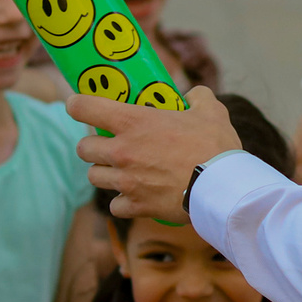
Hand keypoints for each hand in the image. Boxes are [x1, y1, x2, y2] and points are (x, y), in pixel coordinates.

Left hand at [71, 85, 241, 220]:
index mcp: (133, 121)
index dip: (77, 105)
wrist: (223, 188)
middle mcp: (122, 151)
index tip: (79, 106)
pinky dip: (122, 202)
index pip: (84, 107)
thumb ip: (197, 97)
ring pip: (94, 176)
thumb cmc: (215, 146)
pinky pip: (114, 205)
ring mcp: (126, 181)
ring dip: (104, 173)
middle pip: (83, 148)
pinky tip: (135, 197)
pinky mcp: (136, 206)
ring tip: (121, 171)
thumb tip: (193, 95)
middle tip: (108, 144)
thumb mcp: (210, 110)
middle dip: (93, 145)